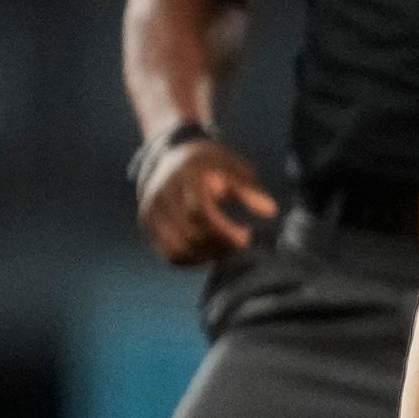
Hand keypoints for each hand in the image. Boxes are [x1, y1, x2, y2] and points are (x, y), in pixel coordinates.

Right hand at [138, 133, 276, 264]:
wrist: (172, 156)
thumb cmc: (210, 164)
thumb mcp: (232, 167)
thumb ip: (249, 189)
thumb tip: (271, 211)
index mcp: (184, 176)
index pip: (199, 211)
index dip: (224, 230)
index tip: (247, 237)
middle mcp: (162, 194)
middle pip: (189, 234)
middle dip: (218, 246)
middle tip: (240, 244)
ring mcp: (151, 211)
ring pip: (177, 249)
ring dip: (205, 256)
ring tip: (226, 249)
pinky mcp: (147, 225)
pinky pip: (169, 254)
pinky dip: (192, 261)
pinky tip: (211, 252)